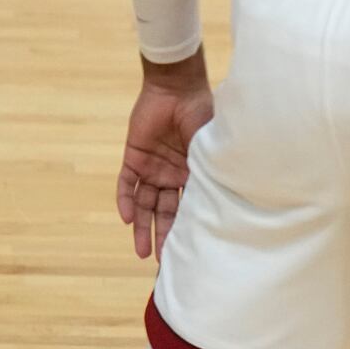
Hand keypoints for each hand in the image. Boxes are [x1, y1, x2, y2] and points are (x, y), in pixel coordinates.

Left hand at [116, 53, 214, 260]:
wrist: (177, 88)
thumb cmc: (201, 112)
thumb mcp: (209, 146)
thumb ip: (210, 170)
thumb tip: (223, 202)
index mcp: (193, 173)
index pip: (188, 206)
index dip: (187, 228)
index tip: (188, 250)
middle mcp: (172, 174)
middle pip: (165, 211)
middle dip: (163, 235)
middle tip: (162, 260)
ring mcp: (152, 167)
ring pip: (145, 204)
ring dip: (142, 227)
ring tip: (141, 251)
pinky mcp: (134, 158)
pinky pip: (126, 185)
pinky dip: (126, 201)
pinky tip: (128, 218)